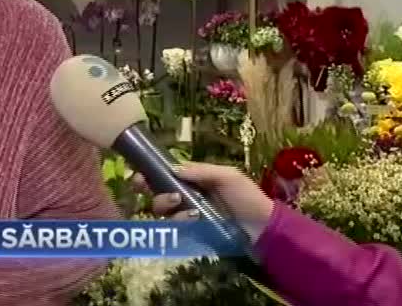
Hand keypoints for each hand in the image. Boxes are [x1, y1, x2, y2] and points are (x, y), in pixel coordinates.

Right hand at [133, 161, 274, 241]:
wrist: (263, 231)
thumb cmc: (248, 198)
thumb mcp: (228, 177)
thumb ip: (201, 171)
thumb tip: (172, 169)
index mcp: (195, 178)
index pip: (165, 173)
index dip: (149, 174)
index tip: (137, 178)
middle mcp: (188, 195)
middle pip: (159, 193)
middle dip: (159, 196)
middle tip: (173, 198)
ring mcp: (189, 215)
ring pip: (165, 212)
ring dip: (172, 211)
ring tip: (192, 213)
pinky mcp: (193, 232)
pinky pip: (176, 227)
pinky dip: (182, 223)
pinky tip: (196, 222)